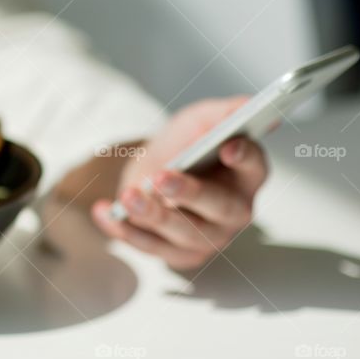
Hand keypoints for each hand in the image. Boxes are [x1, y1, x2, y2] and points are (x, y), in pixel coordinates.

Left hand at [91, 96, 267, 269]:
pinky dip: (126, 231)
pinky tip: (105, 213)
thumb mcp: (200, 120)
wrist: (154, 169)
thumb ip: (223, 111)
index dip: (245, 157)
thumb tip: (249, 104)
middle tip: (161, 177)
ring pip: (184, 233)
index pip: (254, 166)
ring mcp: (209, 237)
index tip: (228, 146)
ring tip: (128, 196)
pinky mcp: (180, 254)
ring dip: (153, 215)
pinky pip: (152, 246)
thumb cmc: (185, 145)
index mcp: (247, 175)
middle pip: (220, 207)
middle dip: (190, 192)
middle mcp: (235, 211)